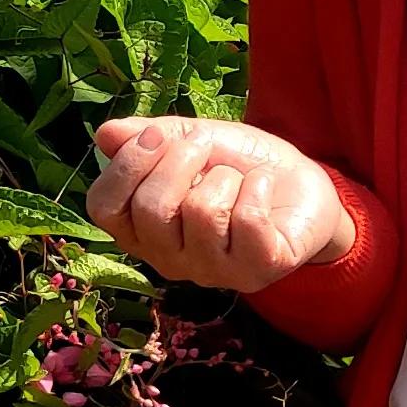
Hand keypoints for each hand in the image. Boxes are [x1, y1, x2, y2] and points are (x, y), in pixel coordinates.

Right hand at [85, 116, 354, 294]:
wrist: (301, 186)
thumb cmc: (239, 165)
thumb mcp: (193, 138)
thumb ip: (151, 137)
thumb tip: (104, 134)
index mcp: (142, 230)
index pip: (105, 208)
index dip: (127, 165)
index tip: (158, 134)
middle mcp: (167, 259)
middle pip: (151, 210)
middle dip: (180, 161)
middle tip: (204, 145)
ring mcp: (211, 271)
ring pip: (201, 213)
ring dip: (225, 177)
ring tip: (238, 178)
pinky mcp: (255, 271)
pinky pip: (247, 220)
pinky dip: (259, 188)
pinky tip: (263, 189)